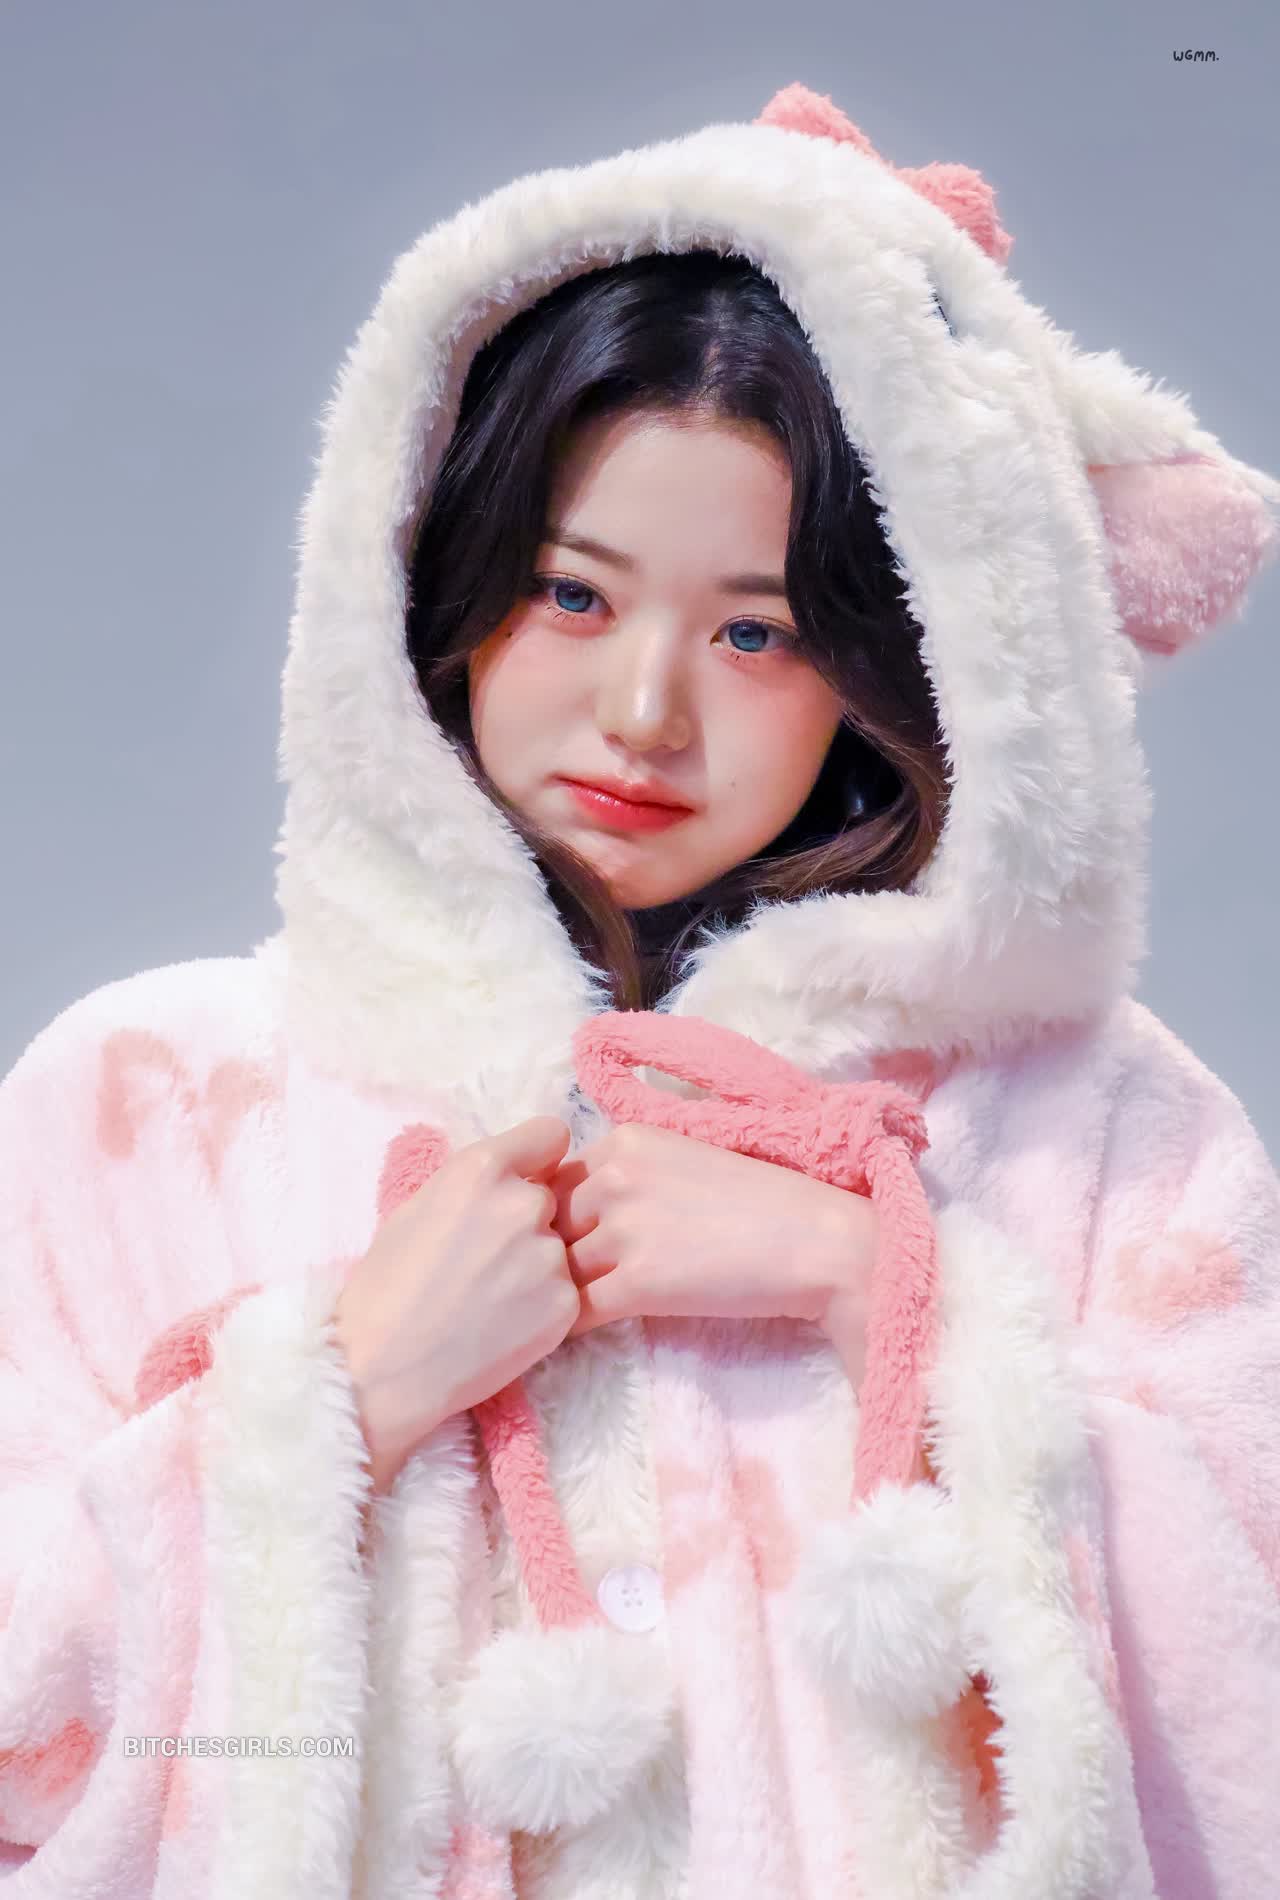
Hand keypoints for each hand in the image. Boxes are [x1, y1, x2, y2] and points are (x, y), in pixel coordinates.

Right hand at [334, 1116, 578, 1491]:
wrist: (384, 1367)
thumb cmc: (386, 1286)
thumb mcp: (418, 1207)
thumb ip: (475, 1184)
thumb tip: (512, 1175)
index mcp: (481, 1168)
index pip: (549, 1134)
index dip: (538, 1158)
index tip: (527, 1179)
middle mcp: (524, 1203)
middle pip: (552, 1196)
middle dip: (530, 1220)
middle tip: (490, 1258)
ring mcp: (550, 1255)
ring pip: (560, 1246)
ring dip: (538, 1265)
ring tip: (493, 1298)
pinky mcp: (566, 1303)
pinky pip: (566, 1290)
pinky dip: (545, 1305)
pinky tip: (506, 1324)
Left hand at [548, 1122, 876, 1342]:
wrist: (815, 1241)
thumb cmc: (761, 1203)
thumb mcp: (684, 1159)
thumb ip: (629, 1175)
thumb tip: (579, 1211)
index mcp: (625, 1141)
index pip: (556, 1180)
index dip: (553, 1216)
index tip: (557, 1242)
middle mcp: (616, 1177)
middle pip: (547, 1225)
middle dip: (547, 1255)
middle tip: (542, 1284)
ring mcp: (626, 1230)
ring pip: (558, 1270)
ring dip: (554, 1294)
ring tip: (546, 1315)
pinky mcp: (639, 1283)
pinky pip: (577, 1312)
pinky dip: (566, 1327)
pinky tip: (564, 1337)